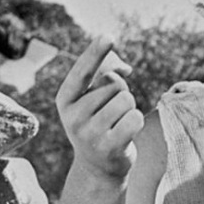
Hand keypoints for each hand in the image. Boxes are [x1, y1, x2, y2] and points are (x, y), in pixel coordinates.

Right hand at [56, 36, 143, 179]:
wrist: (98, 167)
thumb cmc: (100, 123)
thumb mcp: (94, 99)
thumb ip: (106, 75)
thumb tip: (125, 67)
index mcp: (65, 98)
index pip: (83, 71)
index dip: (96, 52)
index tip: (108, 37)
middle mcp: (72, 115)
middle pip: (114, 84)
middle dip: (121, 94)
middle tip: (111, 115)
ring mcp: (89, 133)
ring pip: (127, 99)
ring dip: (130, 109)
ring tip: (118, 124)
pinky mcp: (108, 147)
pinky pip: (135, 118)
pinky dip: (137, 122)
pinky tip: (126, 134)